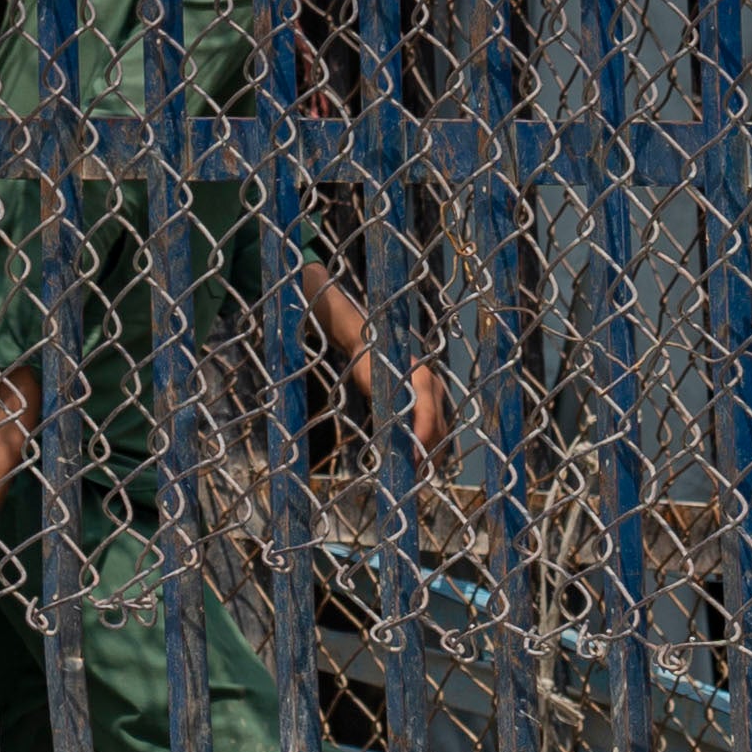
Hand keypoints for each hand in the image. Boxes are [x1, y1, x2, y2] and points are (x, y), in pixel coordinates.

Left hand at [302, 255, 449, 462]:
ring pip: (441, 425)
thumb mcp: (339, 316)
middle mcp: (424, 377)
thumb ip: (328, 301)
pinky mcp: (423, 404)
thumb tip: (310, 271)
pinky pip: (434, 430)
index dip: (424, 422)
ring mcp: (429, 391)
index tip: (418, 447)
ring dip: (434, 453)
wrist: (363, 328)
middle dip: (432, 446)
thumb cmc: (349, 325)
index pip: (423, 394)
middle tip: (419, 474)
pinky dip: (430, 451)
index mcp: (405, 360)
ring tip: (420, 481)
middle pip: (438, 415)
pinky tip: (419, 472)